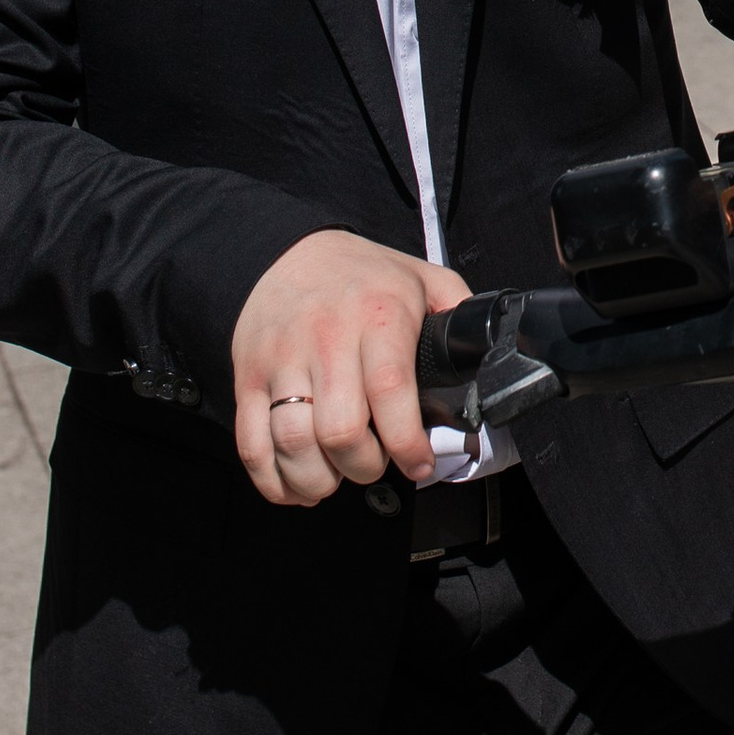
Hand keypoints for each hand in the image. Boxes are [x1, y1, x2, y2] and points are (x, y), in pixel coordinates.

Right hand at [230, 229, 471, 506]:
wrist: (285, 250)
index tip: (419, 463)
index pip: (390, 392)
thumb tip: (487, 355)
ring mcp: (281, 360)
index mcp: (378, 316)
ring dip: (318, 479)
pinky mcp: (246, 378)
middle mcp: (327, 339)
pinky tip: (297, 484)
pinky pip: (251, 445)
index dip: (407, 444)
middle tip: (374, 464)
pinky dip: (273, 480)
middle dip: (364, 467)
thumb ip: (457, 311)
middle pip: (340, 431)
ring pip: (293, 444)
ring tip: (336, 477)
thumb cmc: (363, 275)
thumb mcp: (422, 277)